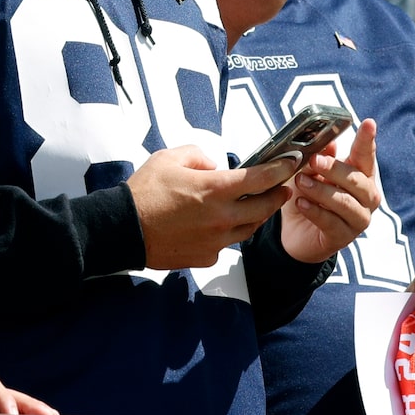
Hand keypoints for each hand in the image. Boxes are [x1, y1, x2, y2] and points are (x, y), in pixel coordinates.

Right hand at [128, 144, 296, 269]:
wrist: (122, 230)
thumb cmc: (143, 192)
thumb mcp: (169, 158)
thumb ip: (199, 156)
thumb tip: (214, 166)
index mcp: (215, 190)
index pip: (261, 178)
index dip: (281, 169)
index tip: (292, 163)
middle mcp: (221, 217)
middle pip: (265, 208)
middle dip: (278, 195)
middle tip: (283, 187)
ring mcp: (215, 241)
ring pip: (249, 229)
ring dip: (256, 216)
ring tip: (256, 206)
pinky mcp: (206, 257)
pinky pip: (225, 245)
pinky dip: (227, 233)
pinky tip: (218, 226)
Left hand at [280, 119, 380, 264]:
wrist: (295, 233)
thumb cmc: (308, 197)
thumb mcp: (309, 174)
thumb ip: (319, 158)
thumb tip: (329, 141)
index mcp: (361, 175)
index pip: (366, 155)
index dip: (367, 140)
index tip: (368, 123)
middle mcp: (367, 197)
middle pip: (358, 180)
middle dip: (335, 169)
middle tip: (314, 160)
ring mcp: (358, 218)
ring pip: (346, 202)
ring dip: (322, 190)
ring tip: (301, 182)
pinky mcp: (344, 237)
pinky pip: (332, 222)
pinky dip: (315, 211)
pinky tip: (301, 204)